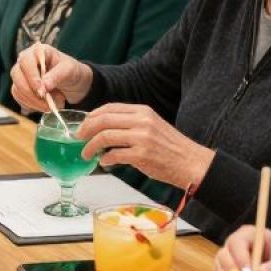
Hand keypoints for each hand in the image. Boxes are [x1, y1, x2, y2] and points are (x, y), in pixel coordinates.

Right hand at [10, 42, 92, 113]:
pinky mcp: (21, 90)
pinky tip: (44, 106)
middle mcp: (25, 62)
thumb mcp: (69, 70)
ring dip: (33, 102)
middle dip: (31, 92)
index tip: (41, 91)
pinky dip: (31, 106)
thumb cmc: (72, 72)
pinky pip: (19, 99)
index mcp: (37, 52)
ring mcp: (21, 76)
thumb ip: (57, 75)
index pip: (25, 61)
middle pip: (16, 75)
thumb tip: (44, 86)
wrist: (74, 85)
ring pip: (16, 90)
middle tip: (47, 103)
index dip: (31, 76)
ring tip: (51, 105)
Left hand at [76, 103, 215, 190]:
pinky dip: (105, 159)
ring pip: (105, 136)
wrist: (191, 162)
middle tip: (78, 139)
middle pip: (103, 120)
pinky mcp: (142, 155)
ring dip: (90, 146)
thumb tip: (102, 129)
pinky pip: (114, 155)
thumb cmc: (170, 147)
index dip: (91, 116)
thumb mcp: (151, 126)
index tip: (83, 125)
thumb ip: (130, 123)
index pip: (109, 108)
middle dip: (85, 130)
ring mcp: (142, 138)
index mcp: (143, 111)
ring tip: (86, 153)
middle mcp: (142, 121)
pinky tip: (104, 162)